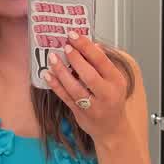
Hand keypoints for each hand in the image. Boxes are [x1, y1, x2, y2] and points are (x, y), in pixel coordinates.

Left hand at [43, 31, 128, 145]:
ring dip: (62, 72)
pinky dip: (55, 86)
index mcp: (116, 81)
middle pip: (89, 75)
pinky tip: (48, 74)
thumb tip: (92, 45)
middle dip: (75, 59)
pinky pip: (65, 97)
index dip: (86, 46)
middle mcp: (106, 94)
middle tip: (65, 46)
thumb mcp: (114, 80)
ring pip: (75, 88)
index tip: (74, 35)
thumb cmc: (112, 99)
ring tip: (52, 58)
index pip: (101, 60)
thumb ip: (103, 63)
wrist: (112, 128)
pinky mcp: (80, 113)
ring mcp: (93, 106)